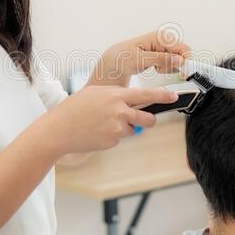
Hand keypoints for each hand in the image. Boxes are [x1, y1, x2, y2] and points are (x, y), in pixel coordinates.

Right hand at [39, 85, 178, 156]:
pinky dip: (111, 136)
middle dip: (148, 120)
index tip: (174, 96)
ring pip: (132, 129)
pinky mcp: (112, 141)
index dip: (162, 95)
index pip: (145, 94)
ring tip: (103, 124)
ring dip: (124, 128)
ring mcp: (117, 128)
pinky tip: (97, 132)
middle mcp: (120, 111)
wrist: (60, 129)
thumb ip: (116, 96)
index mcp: (116, 95)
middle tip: (142, 119)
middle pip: (147, 119)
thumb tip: (131, 102)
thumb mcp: (96, 93)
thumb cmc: (75, 108)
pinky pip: (119, 138)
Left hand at [89, 30, 192, 86]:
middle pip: (181, 54)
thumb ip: (160, 58)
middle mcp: (162, 40)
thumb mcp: (140, 59)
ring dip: (168, 67)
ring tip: (156, 68)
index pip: (181, 47)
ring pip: (176, 60)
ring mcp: (162, 48)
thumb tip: (178, 59)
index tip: (184, 71)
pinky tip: (156, 68)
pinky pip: (171, 63)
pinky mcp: (161, 55)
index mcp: (158, 37)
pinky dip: (165, 68)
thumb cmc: (122, 57)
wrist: (113, 63)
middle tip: (161, 69)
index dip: (185, 60)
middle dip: (174, 64)